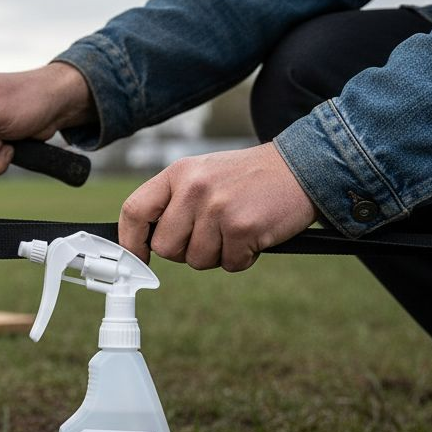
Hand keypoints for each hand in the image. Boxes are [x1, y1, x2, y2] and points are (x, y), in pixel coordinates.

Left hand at [117, 143, 319, 271]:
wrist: (301, 168)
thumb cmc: (247, 179)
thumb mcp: (202, 175)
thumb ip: (173, 202)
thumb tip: (145, 243)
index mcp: (178, 173)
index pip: (134, 211)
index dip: (130, 241)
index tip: (138, 257)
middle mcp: (193, 188)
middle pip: (165, 248)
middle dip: (186, 251)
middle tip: (212, 235)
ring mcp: (217, 207)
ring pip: (196, 260)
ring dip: (218, 255)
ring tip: (236, 228)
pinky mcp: (241, 227)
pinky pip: (229, 264)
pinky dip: (243, 258)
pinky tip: (253, 234)